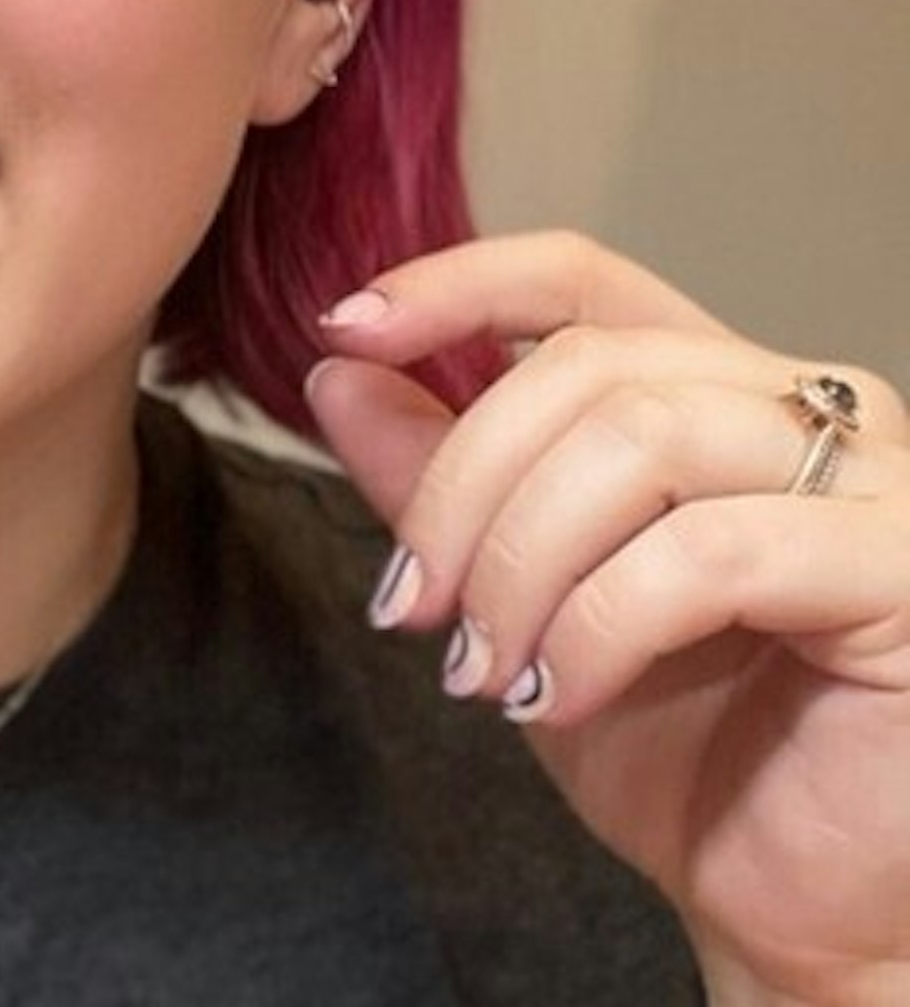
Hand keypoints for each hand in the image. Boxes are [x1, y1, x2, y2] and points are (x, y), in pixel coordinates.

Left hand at [306, 232, 909, 1005]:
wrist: (790, 910)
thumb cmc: (679, 750)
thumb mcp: (517, 595)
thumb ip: (438, 480)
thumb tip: (336, 371)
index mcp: (714, 390)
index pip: (581, 278)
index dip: (458, 284)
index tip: (345, 327)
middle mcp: (807, 408)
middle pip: (589, 367)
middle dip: (464, 484)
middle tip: (407, 604)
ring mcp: (874, 479)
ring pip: (642, 441)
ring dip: (521, 557)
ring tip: (477, 663)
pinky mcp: (908, 569)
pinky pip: (714, 551)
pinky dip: (599, 623)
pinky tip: (552, 696)